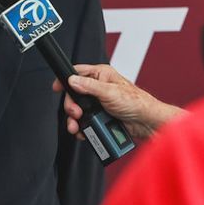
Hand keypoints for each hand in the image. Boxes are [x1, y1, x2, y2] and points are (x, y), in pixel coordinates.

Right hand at [51, 64, 184, 140]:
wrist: (147, 123)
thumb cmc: (136, 102)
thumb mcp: (109, 92)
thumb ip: (89, 86)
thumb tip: (72, 80)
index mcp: (101, 75)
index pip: (77, 72)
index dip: (65, 80)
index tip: (56, 88)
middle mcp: (98, 88)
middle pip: (74, 95)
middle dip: (71, 106)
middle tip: (75, 114)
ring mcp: (99, 103)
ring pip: (79, 110)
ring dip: (75, 120)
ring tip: (76, 127)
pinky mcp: (101, 116)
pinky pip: (86, 121)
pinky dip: (82, 128)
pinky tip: (83, 132)